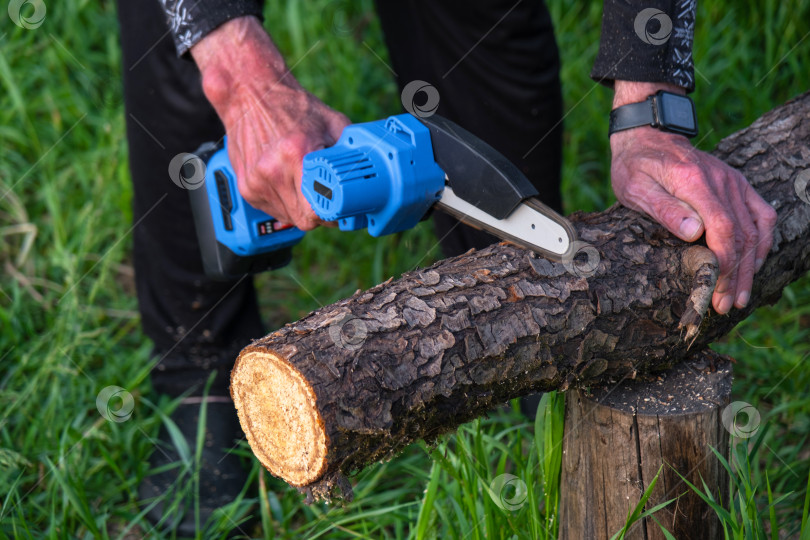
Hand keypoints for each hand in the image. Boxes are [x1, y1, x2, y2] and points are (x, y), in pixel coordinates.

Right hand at [191, 17, 349, 230]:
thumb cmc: (292, 107)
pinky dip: (286, 203)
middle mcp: (271, 171)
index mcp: (295, 154)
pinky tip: (289, 183)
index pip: (318, 210)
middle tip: (328, 196)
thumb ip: (350, 151)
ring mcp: (255, 182)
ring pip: (289, 218)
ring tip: (305, 184)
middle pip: (304, 219)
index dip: (334, 214)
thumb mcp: (331, 122)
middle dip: (320, 213)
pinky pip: (274, 211)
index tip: (342, 209)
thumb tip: (368, 175)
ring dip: (302, 209)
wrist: (248, 95)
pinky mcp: (246, 188)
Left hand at [610, 82, 776, 314]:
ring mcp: (733, 182)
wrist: (647, 135)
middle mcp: (722, 181)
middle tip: (728, 305)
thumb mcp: (635, 187)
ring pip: (755, 229)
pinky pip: (761, 214)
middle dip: (737, 275)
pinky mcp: (736, 183)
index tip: (718, 290)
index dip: (725, 263)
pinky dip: (762, 241)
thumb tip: (694, 232)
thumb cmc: (635, 165)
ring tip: (741, 295)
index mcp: (695, 183)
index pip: (722, 229)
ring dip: (751, 265)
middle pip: (741, 235)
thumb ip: (665, 209)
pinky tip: (755, 263)